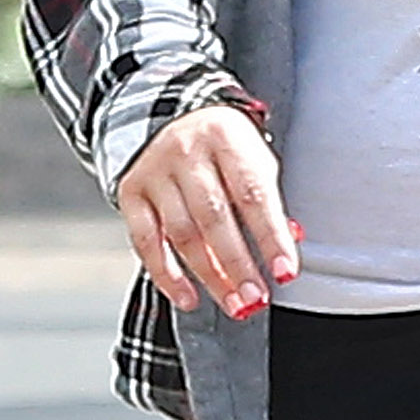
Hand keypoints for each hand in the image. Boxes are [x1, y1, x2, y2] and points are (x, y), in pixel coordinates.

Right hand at [118, 102, 297, 319]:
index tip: (286, 271)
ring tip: (233, 304)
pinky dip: (166, 275)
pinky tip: (188, 297)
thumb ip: (268, 202)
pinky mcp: (131, 192)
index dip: (271, 236)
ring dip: (209, 276)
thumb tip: (287, 245)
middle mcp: (187, 151)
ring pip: (182, 233)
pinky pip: (146, 241)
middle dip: (238, 264)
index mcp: (226, 137)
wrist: (173, 116)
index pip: (253, 194)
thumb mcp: (253, 159)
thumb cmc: (224, 147)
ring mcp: (155, 172)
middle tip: (255, 298)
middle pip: (214, 217)